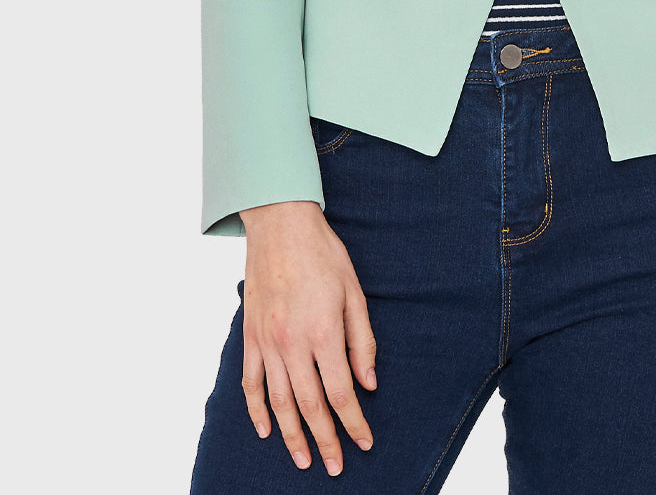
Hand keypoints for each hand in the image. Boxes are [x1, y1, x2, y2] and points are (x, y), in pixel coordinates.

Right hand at [239, 200, 377, 476]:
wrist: (280, 224)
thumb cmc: (322, 254)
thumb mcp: (354, 291)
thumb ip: (362, 340)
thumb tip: (369, 383)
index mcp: (324, 331)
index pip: (341, 392)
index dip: (353, 423)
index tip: (364, 442)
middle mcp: (293, 343)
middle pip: (310, 405)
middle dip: (325, 440)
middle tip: (335, 466)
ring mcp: (267, 341)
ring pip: (278, 401)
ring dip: (291, 435)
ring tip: (302, 460)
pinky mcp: (250, 336)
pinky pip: (251, 381)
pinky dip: (257, 409)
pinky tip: (266, 429)